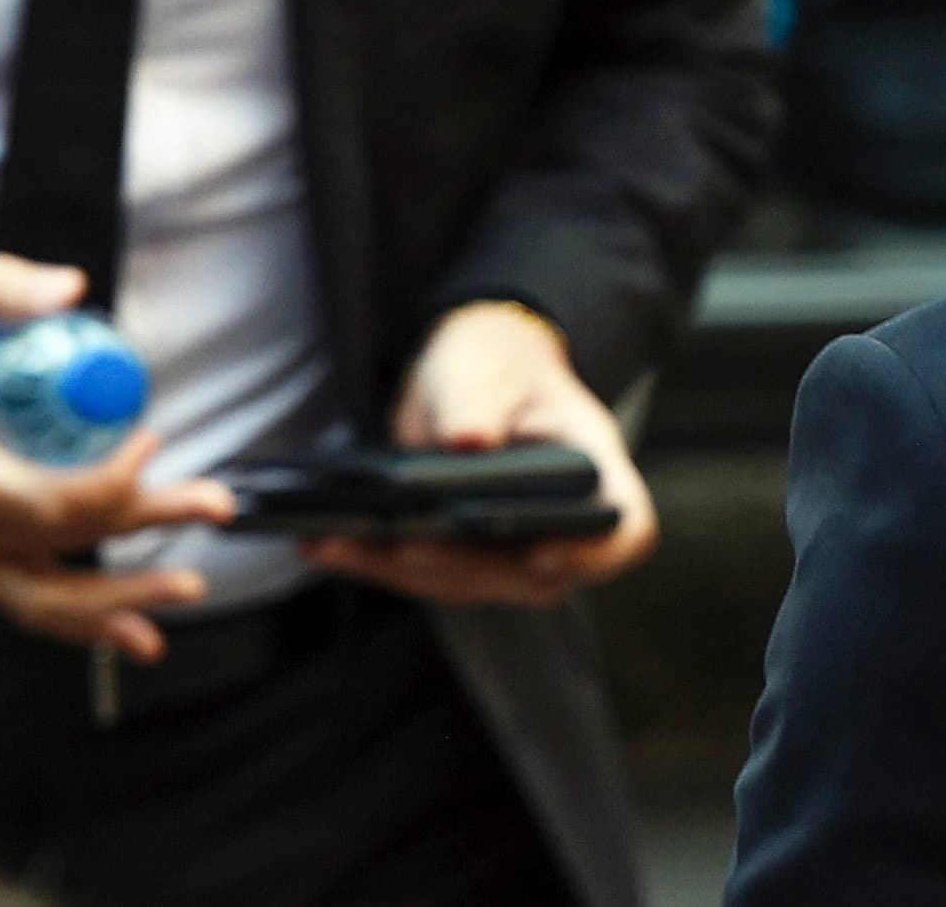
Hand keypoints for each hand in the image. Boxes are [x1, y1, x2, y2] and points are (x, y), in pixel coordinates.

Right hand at [0, 253, 234, 660]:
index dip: (104, 483)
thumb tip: (68, 288)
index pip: (35, 501)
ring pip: (43, 597)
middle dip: (142, 523)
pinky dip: (81, 619)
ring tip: (188, 589)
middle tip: (215, 504)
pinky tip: (134, 630)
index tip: (150, 436)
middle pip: (57, 544)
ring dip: (120, 597)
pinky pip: (27, 598)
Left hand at [302, 300, 659, 605]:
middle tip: (399, 544)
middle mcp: (561, 524)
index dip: (593, 554)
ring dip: (400, 570)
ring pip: (469, 584)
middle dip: (460, 565)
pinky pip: (424, 573)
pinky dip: (373, 561)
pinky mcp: (464, 559)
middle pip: (533, 575)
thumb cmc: (495, 361)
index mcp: (593, 469)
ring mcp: (513, 551)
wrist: (470, 374)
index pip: (623, 528)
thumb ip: (478, 398)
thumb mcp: (486, 364)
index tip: (543, 555)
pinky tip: (323, 543)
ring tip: (334, 542)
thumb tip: (466, 442)